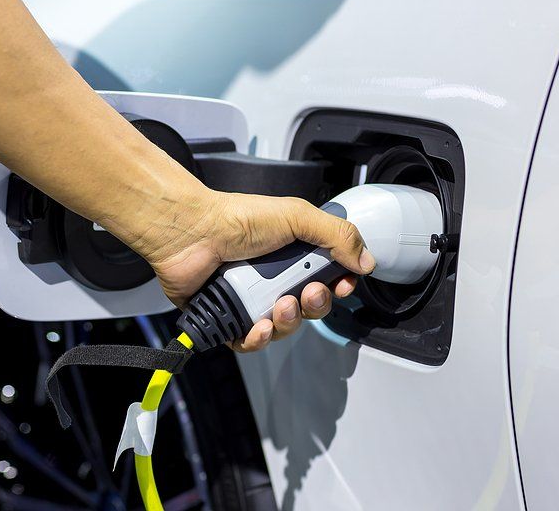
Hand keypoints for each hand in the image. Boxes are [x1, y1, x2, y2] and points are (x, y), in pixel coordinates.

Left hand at [133, 188, 375, 351]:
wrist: (192, 232)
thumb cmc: (238, 219)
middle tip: (308, 293)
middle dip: (316, 305)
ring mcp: (251, 300)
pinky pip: (251, 342)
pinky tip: (259, 328)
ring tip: (280, 306)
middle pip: (309, 307)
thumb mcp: (297, 216)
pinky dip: (258, 339)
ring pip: (284, 328)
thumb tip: (366, 261)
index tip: (343, 285)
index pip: (327, 279)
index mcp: (292, 254)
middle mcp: (274, 278)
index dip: (339, 287)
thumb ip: (336, 236)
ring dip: (289, 322)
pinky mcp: (228, 319)